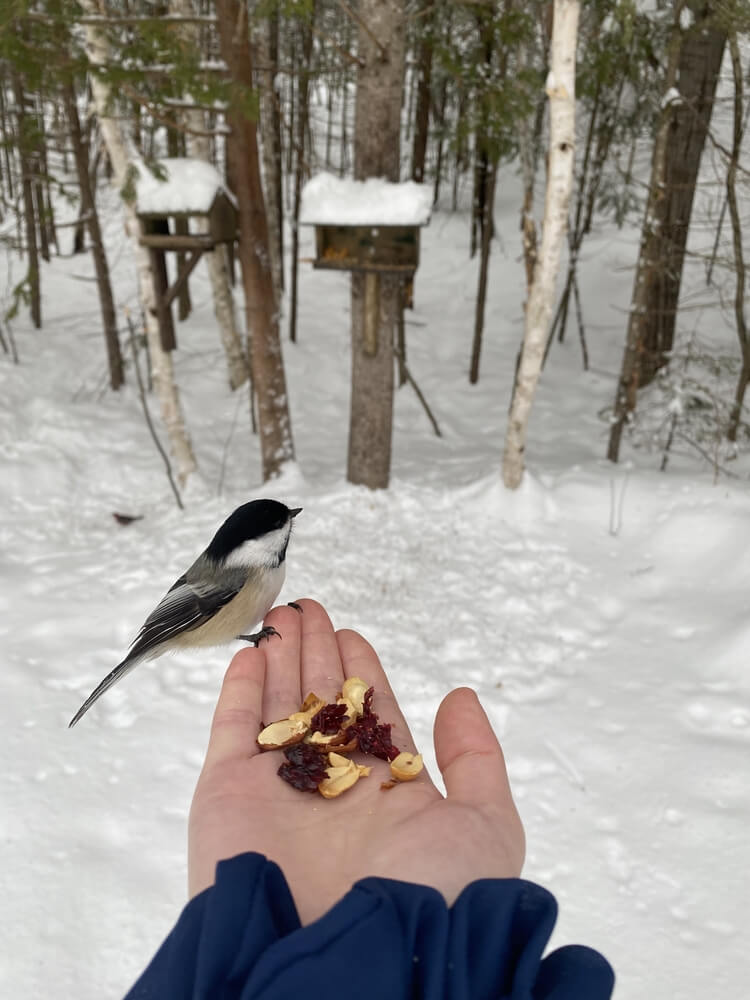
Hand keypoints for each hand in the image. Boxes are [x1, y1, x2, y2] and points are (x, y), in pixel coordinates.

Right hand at [188, 599, 524, 924]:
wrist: (350, 960)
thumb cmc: (430, 898)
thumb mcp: (485, 827)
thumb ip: (476, 760)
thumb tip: (461, 697)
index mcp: (387, 791)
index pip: (369, 715)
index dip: (361, 672)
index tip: (352, 635)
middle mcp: (331, 788)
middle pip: (319, 701)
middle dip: (315, 653)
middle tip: (311, 608)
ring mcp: (278, 792)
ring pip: (276, 708)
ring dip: (278, 659)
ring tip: (283, 615)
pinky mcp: (229, 798)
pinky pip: (230, 734)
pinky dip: (236, 694)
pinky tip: (250, 656)